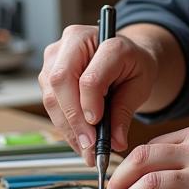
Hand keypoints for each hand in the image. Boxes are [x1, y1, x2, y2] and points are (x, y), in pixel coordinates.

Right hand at [38, 25, 158, 165]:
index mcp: (106, 39)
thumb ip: (125, 112)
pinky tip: (78, 139)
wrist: (125, 55)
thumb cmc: (133, 66)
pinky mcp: (48, 69)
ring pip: (50, 95)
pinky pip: (49, 101)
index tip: (97, 126)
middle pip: (60, 82)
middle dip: (73, 119)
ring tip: (86, 149)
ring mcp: (57, 53)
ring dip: (66, 126)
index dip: (89, 104)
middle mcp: (76, 40)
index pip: (89, 76)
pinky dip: (63, 123)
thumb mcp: (140, 86)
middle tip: (89, 146)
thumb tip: (115, 141)